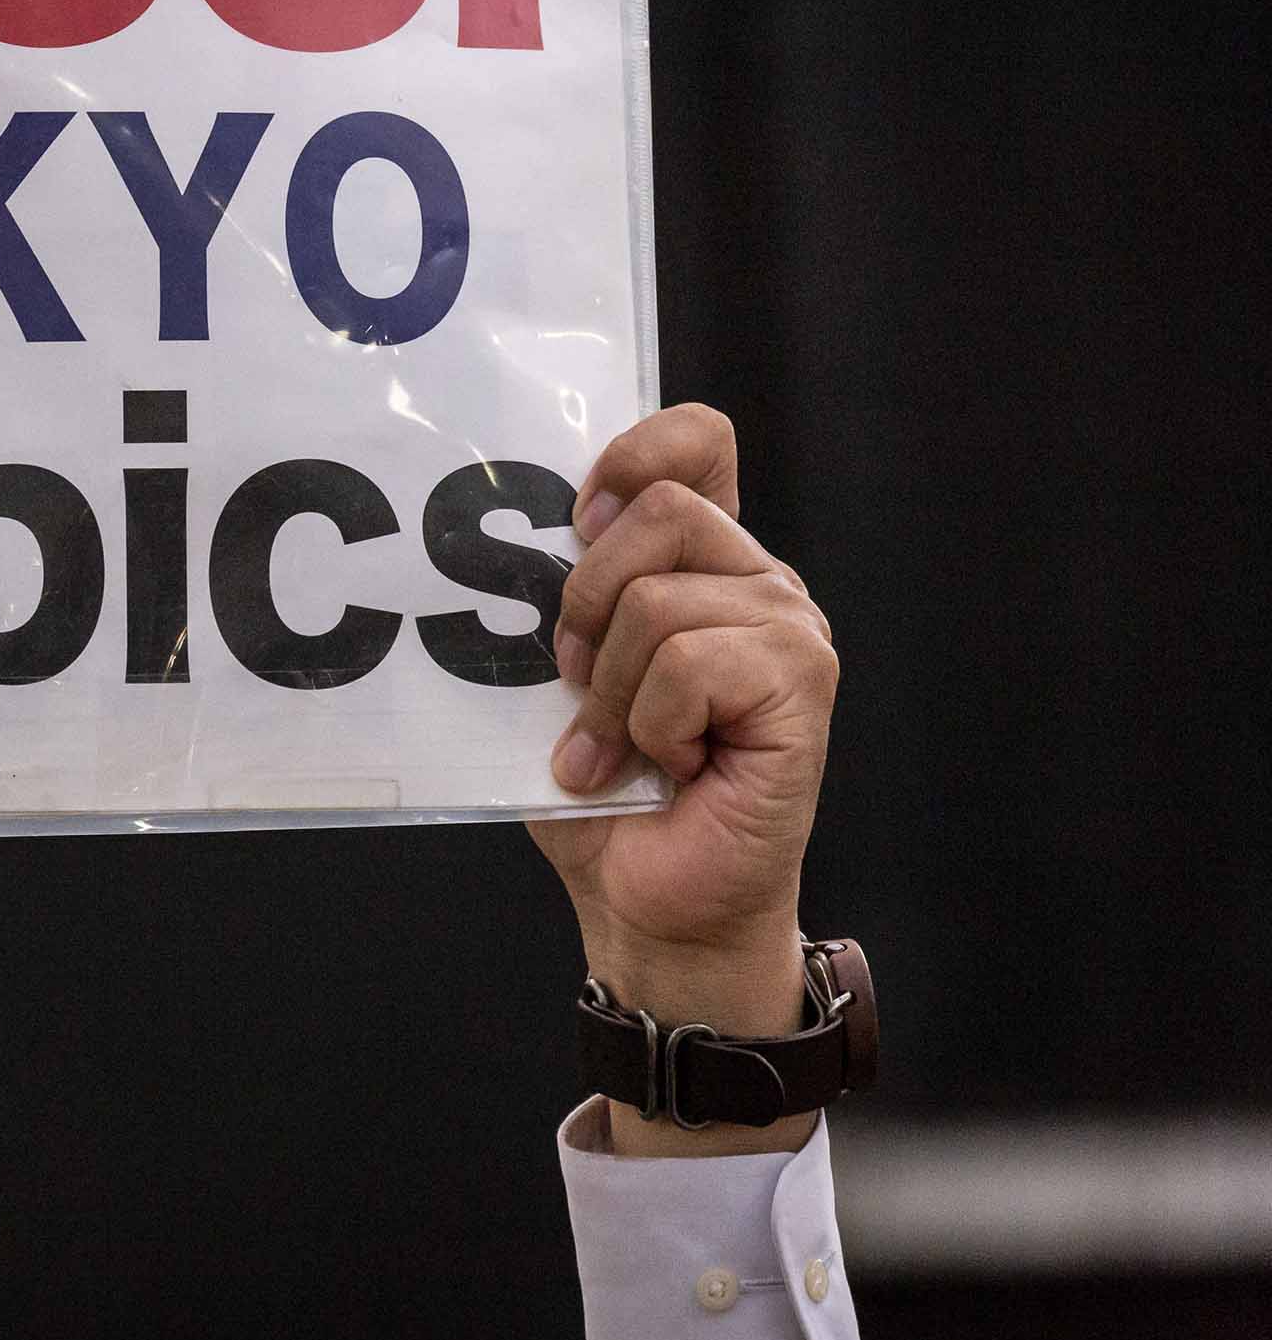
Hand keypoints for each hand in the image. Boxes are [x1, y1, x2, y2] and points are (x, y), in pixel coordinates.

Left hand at [527, 404, 840, 1154]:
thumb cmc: (607, 791)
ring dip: (613, 688)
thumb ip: (564, 596)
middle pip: (662, 509)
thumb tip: (539, 538)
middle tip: (580, 682)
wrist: (647, 899)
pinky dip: (651, 723)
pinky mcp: (800, 685)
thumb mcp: (563, 674)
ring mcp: (790, 629)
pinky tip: (668, 765)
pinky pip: (690, 661)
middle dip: (589, 600)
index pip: (698, 441)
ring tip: (623, 744)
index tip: (580, 516)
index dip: (636, 453)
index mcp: (705, 561)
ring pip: (661, 600)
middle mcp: (760, 581)